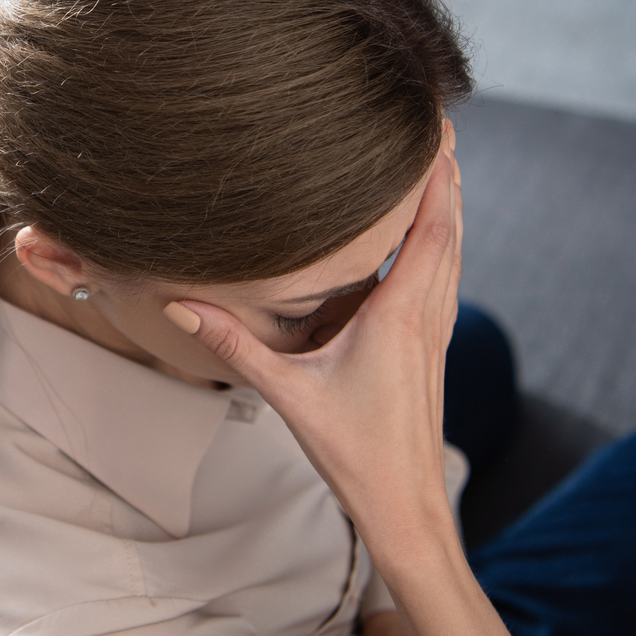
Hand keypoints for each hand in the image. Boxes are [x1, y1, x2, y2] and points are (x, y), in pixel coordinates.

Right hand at [167, 143, 463, 549]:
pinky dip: (442, 249)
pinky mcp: (430, 352)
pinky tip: (426, 247)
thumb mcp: (287, 392)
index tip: (435, 131)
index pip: (429, 228)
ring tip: (441, 170)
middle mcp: (427, 317)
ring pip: (452, 257)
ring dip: (448, 212)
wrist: (404, 505)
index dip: (437, 177)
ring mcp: (434, 335)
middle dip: (447, 180)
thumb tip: (183, 307)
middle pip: (449, 232)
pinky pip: (443, 284)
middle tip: (439, 130)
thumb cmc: (355, 453)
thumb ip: (235, 344)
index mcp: (400, 314)